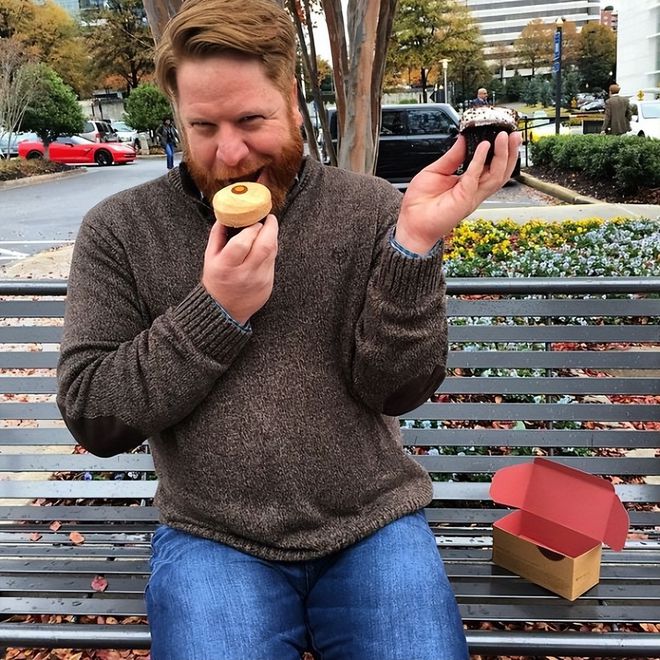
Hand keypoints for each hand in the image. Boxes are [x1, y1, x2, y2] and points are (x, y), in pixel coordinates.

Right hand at [201, 215, 277, 324]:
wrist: (225, 311)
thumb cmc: (216, 281)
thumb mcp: (209, 258)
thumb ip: (217, 235)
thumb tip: (226, 215)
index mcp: (226, 266)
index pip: (243, 242)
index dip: (252, 229)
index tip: (254, 221)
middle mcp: (244, 274)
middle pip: (265, 246)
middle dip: (270, 228)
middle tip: (269, 218)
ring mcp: (259, 280)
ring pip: (272, 253)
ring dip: (272, 237)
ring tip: (267, 229)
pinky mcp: (268, 284)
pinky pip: (273, 262)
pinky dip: (271, 251)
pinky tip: (265, 246)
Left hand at [394, 130, 521, 253]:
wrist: (412, 223)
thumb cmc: (420, 203)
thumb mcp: (436, 171)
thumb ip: (452, 156)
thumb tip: (463, 139)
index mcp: (468, 183)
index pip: (490, 166)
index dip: (499, 152)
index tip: (502, 134)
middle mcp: (474, 190)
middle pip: (500, 171)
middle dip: (510, 152)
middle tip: (513, 134)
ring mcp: (471, 195)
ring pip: (496, 175)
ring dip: (502, 155)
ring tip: (504, 138)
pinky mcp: (464, 199)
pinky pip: (476, 177)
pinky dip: (480, 161)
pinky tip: (483, 147)